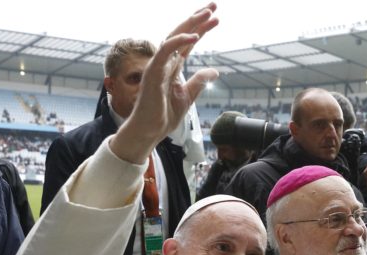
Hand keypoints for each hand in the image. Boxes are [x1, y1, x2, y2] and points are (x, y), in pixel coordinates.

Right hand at [110, 3, 219, 163]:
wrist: (150, 131)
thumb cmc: (163, 115)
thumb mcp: (188, 96)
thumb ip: (199, 81)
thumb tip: (215, 71)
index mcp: (173, 66)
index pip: (188, 42)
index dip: (201, 28)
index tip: (216, 18)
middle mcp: (165, 62)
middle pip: (182, 33)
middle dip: (197, 18)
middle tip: (214, 5)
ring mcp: (158, 65)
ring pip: (174, 37)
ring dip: (191, 24)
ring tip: (208, 14)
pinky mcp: (153, 72)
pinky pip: (166, 51)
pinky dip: (179, 42)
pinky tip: (195, 36)